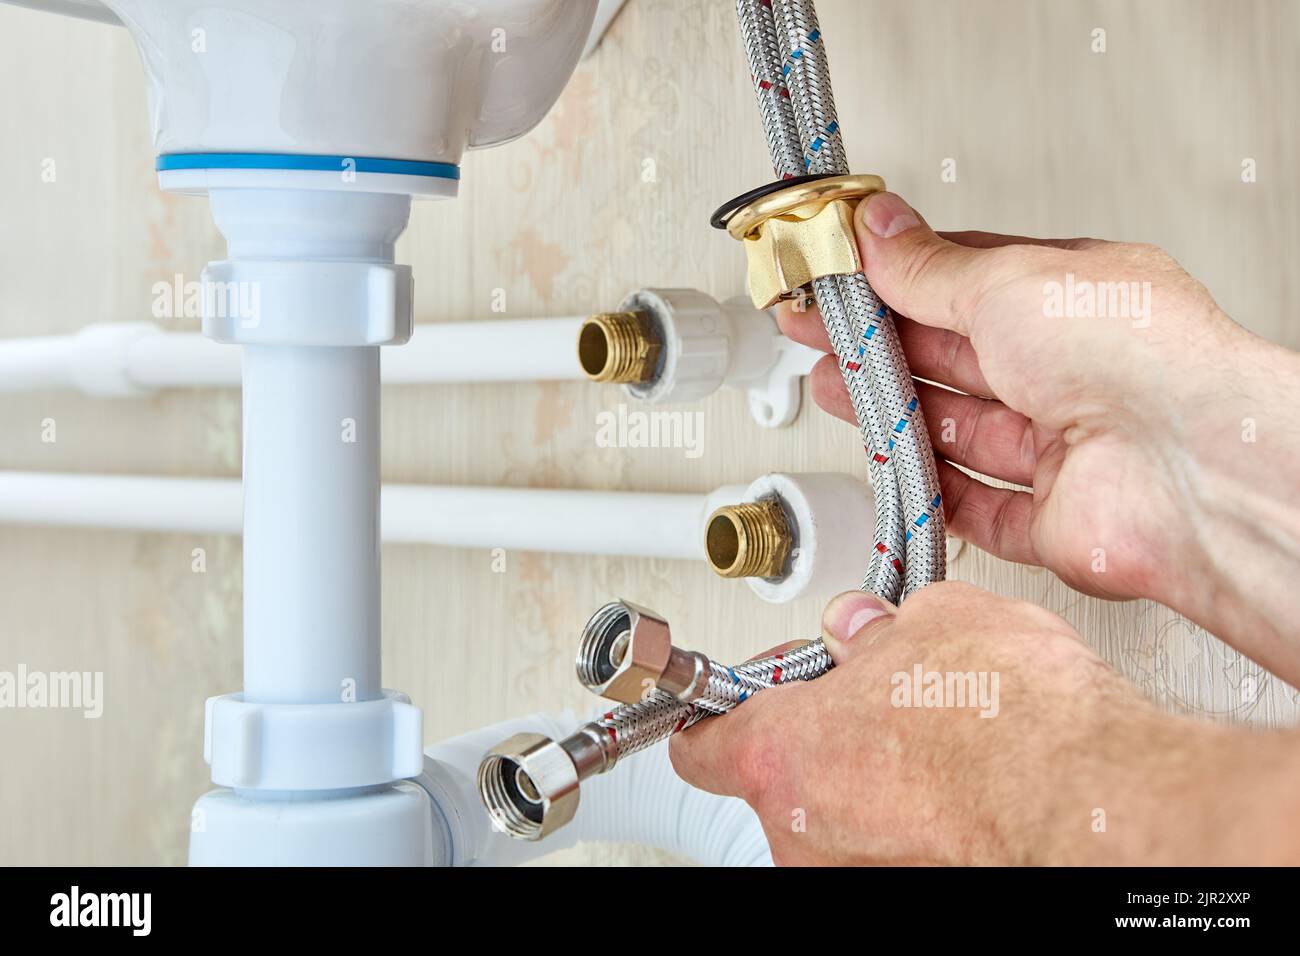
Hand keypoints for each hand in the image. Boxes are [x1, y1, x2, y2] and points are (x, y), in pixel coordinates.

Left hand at [670, 583, 1299, 865]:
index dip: (721, 714)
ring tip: (934, 746)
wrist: (1094, 796)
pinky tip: (961, 788)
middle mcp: (804, 832)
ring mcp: (855, 875)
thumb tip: (863, 632)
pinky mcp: (907, 890)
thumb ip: (876, 632)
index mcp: (784, 754)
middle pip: (778, 781)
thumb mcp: (936, 624)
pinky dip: (910, 820)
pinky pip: (888, 846)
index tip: (738, 701)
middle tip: (871, 703)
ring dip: (869, 782)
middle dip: (821, 738)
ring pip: (837, 819)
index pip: (703, 743)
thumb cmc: (1017, 720)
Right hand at [779, 192, 1299, 682]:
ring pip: (956, 429)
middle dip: (880, 345)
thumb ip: (929, 267)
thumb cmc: (1136, 358)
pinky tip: (892, 466)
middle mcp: (1071, 371)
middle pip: (953, 358)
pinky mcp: (1051, 518)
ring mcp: (1062, 448)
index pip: (967, 281)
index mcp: (1072, 299)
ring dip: (892, 410)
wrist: (1189, 473)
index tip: (842, 276)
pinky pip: (975, 506)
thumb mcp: (1008, 282)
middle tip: (817, 331)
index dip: (897, 278)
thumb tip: (879, 229)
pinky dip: (930, 489)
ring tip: (835, 388)